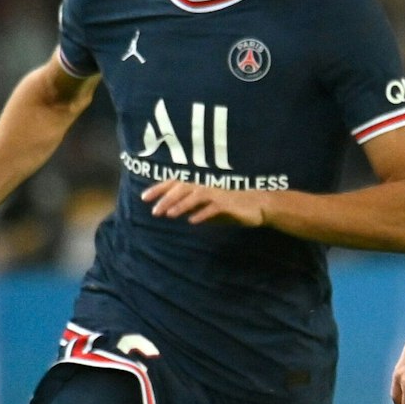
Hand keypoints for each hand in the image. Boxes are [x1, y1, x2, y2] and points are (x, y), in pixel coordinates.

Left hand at [142, 179, 269, 226]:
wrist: (260, 204)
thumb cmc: (234, 203)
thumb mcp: (210, 204)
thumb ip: (193, 205)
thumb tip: (173, 209)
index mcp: (201, 182)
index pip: (175, 182)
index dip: (159, 188)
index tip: (144, 197)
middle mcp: (208, 184)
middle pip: (183, 188)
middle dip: (167, 198)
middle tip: (153, 210)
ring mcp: (218, 192)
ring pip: (196, 195)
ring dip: (181, 205)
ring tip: (168, 214)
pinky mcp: (229, 203)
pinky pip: (213, 207)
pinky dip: (202, 213)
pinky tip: (192, 221)